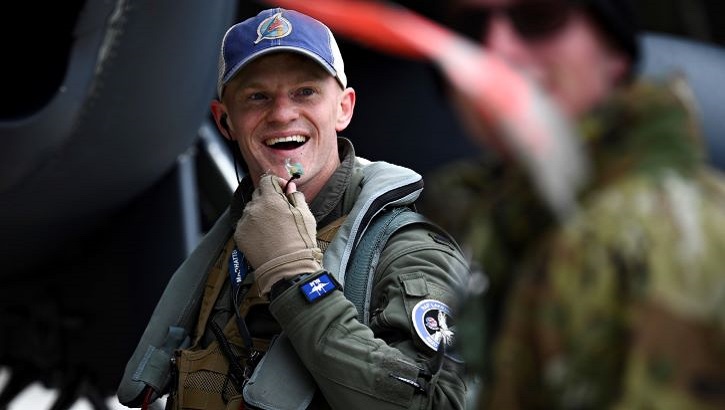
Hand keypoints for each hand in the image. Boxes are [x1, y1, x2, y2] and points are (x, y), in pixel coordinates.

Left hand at [234, 174, 321, 295]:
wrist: (287, 268)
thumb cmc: (300, 242)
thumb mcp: (305, 216)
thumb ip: (296, 198)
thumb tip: (290, 188)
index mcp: (270, 200)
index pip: (267, 180)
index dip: (276, 182)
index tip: (283, 190)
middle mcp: (254, 208)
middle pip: (257, 194)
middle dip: (268, 197)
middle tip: (279, 209)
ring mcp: (244, 222)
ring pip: (250, 209)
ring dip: (259, 212)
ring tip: (271, 225)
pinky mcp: (240, 235)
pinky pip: (245, 224)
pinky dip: (252, 226)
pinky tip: (264, 235)